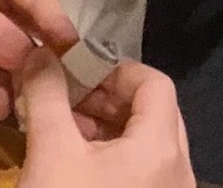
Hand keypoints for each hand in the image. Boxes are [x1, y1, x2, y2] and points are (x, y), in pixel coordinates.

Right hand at [17, 50, 193, 187]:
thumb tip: (42, 52)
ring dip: (108, 126)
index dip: (114, 69)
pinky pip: (145, 169)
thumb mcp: (50, 151)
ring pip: (147, 142)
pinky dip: (115, 154)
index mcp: (162, 147)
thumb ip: (47, 93)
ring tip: (66, 125)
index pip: (155, 82)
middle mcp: (180, 169)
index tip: (76, 72)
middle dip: (108, 97)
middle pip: (154, 111)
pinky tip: (78, 159)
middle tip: (69, 96)